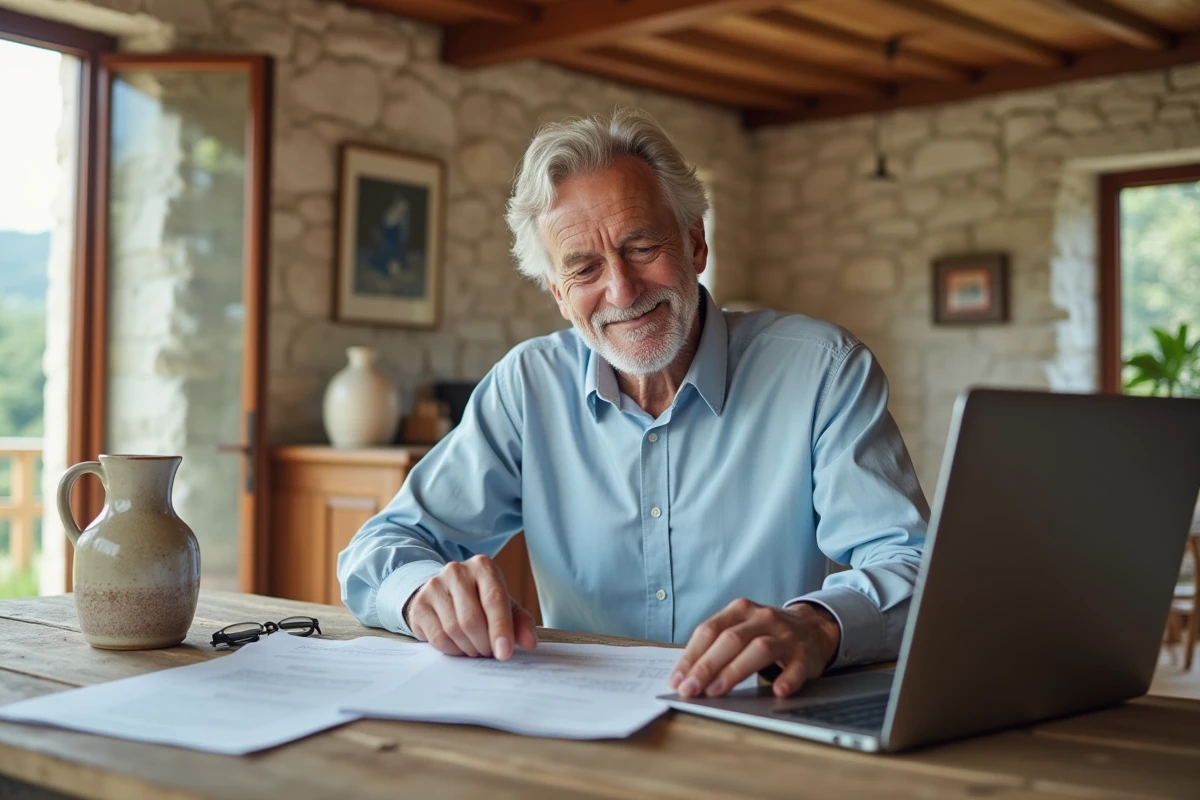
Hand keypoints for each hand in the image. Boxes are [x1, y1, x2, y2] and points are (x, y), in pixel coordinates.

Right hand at [404, 555, 537, 659]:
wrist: (444, 594)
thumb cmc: (480, 601)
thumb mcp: (504, 606)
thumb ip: (521, 622)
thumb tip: (530, 643)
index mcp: (483, 566)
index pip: (494, 600)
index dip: (501, 629)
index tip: (505, 654)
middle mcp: (457, 571)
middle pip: (472, 619)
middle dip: (484, 644)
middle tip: (489, 653)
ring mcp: (434, 586)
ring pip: (453, 630)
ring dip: (469, 648)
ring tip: (476, 649)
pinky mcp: (419, 604)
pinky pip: (437, 638)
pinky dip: (452, 650)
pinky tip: (459, 646)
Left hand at [668, 599, 839, 698]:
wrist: (813, 628)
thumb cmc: (765, 633)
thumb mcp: (740, 629)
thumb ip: (716, 646)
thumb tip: (684, 676)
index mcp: (740, 610)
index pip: (709, 631)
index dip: (691, 656)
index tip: (676, 680)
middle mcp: (762, 618)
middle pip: (730, 640)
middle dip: (706, 666)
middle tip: (690, 690)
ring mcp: (785, 635)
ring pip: (759, 649)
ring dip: (734, 671)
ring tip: (716, 692)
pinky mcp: (806, 654)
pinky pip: (797, 667)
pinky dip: (787, 678)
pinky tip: (777, 691)